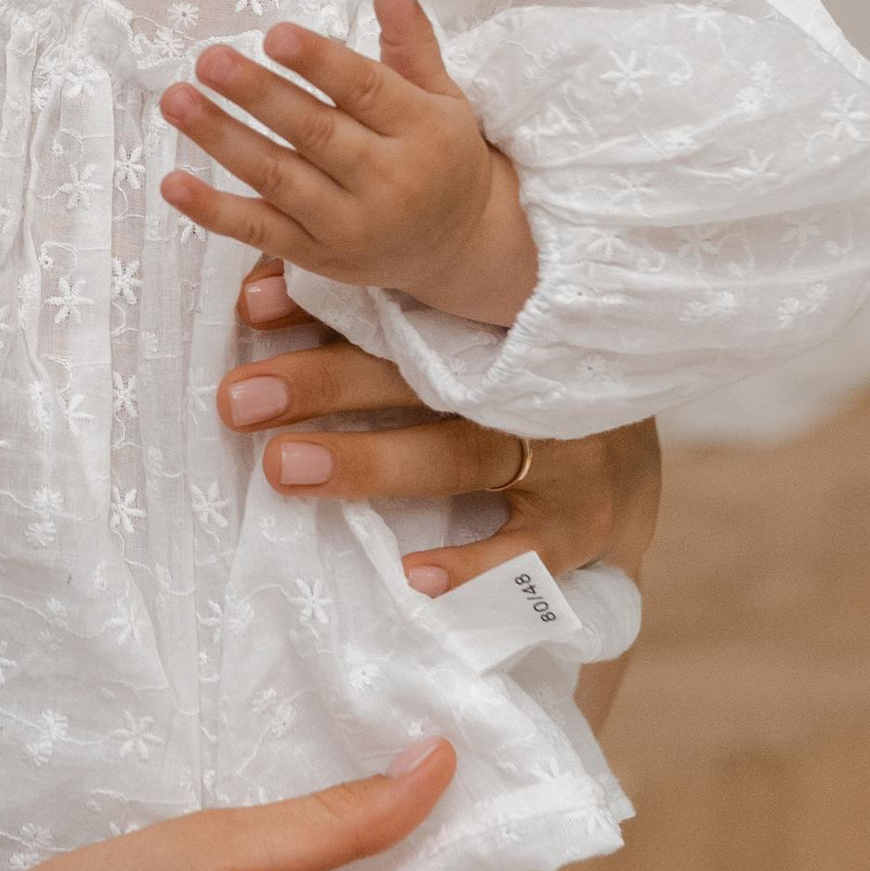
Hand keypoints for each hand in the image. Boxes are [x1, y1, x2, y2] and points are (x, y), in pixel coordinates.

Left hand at [161, 0, 537, 326]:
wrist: (461, 247)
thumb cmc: (442, 155)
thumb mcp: (442, 95)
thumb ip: (409, 39)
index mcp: (421, 130)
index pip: (365, 90)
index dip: (319, 63)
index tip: (275, 34)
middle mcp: (387, 180)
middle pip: (314, 131)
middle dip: (257, 94)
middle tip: (209, 60)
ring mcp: (349, 224)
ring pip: (278, 178)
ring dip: (222, 139)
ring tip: (177, 101)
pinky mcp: (317, 255)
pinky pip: (258, 231)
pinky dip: (212, 211)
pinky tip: (172, 182)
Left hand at [216, 255, 660, 605]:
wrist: (631, 457)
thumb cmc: (514, 386)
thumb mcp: (456, 341)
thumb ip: (360, 315)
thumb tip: (254, 296)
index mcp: (492, 324)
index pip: (400, 305)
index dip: (323, 305)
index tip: (248, 309)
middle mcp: (527, 379)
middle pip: (417, 374)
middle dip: (323, 381)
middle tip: (238, 399)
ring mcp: (563, 451)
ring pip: (460, 452)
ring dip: (371, 461)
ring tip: (285, 468)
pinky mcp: (585, 524)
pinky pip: (528, 551)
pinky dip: (475, 566)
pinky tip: (415, 574)